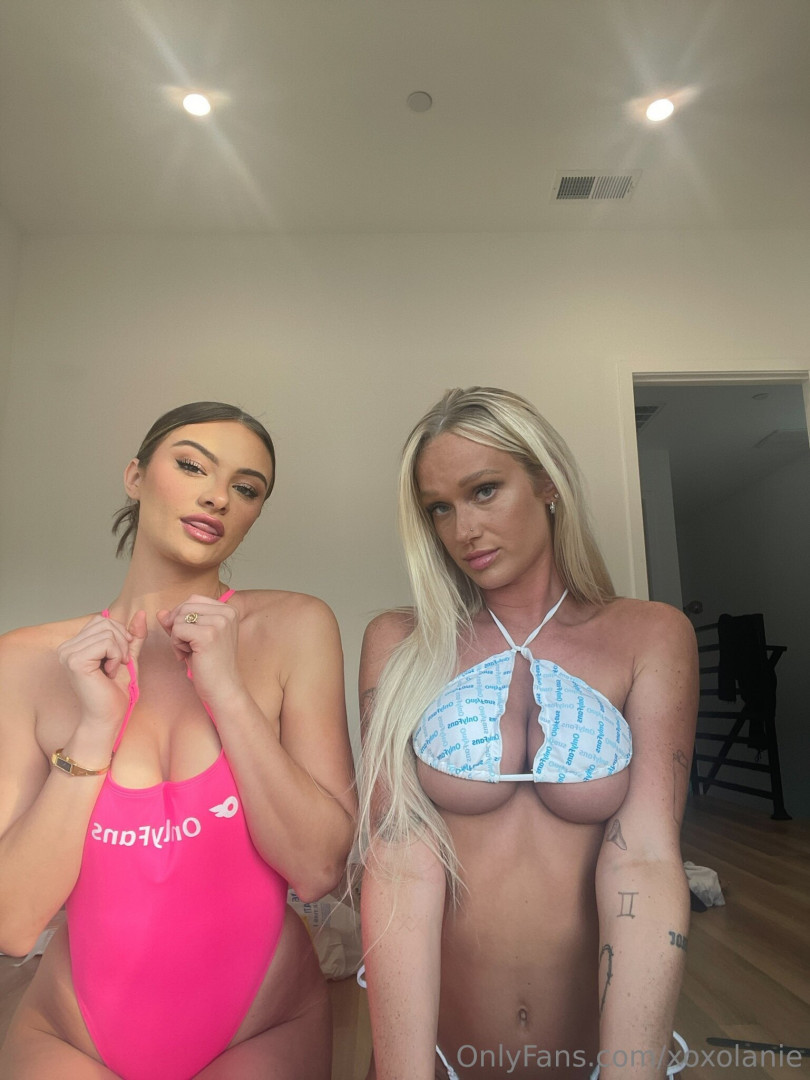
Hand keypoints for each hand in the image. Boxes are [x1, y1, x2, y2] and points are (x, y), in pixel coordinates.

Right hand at [57, 611, 146, 726]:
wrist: (108, 717)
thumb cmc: (115, 691)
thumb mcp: (128, 656)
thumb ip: (133, 635)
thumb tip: (140, 612)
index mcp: (74, 645)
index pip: (101, 620)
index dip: (119, 635)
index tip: (120, 657)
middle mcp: (65, 647)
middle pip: (105, 623)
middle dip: (121, 642)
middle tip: (118, 664)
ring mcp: (67, 653)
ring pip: (107, 632)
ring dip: (119, 652)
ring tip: (113, 670)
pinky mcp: (75, 661)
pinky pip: (106, 643)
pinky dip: (116, 657)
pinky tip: (109, 673)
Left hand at [156, 595, 242, 706]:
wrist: (223, 688)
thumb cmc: (211, 665)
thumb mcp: (195, 638)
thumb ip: (179, 622)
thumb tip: (161, 612)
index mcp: (229, 610)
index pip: (193, 600)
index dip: (182, 617)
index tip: (189, 637)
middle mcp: (226, 612)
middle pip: (185, 607)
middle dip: (178, 627)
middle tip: (187, 647)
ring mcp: (218, 623)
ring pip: (179, 618)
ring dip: (176, 637)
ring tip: (189, 652)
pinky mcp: (208, 635)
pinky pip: (177, 630)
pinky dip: (176, 644)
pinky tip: (186, 656)